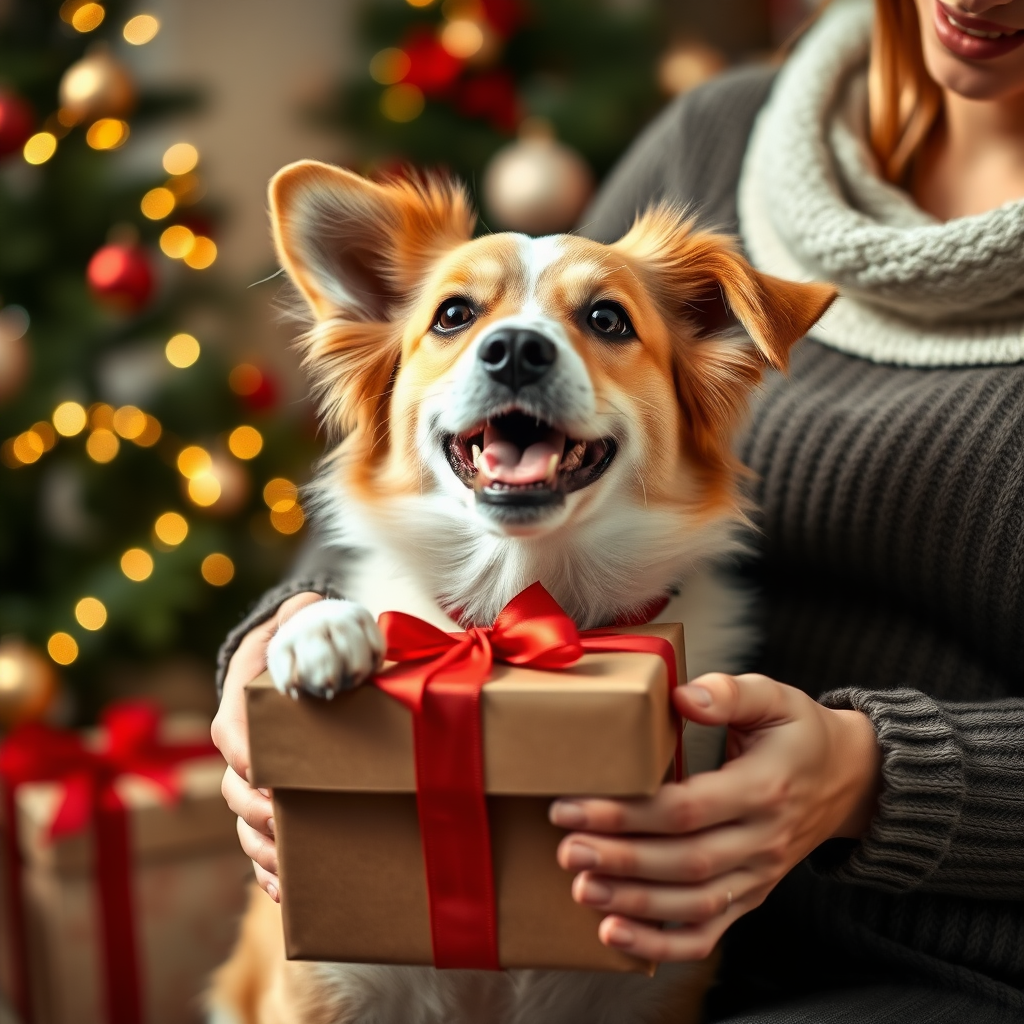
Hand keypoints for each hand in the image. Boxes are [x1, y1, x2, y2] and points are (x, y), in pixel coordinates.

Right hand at [211, 591, 323, 901]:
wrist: (289, 665)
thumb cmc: (296, 641)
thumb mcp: (299, 620)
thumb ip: (304, 614)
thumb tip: (310, 603)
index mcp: (241, 704)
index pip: (233, 735)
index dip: (248, 759)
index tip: (268, 776)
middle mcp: (239, 747)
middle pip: (237, 789)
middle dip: (260, 812)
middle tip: (289, 825)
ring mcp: (251, 780)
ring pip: (244, 823)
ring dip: (264, 849)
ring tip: (291, 870)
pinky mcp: (268, 802)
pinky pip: (258, 844)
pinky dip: (268, 869)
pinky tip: (288, 890)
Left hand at [549, 672, 881, 962]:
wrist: (849, 781)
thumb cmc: (798, 733)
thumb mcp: (774, 697)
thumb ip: (729, 692)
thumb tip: (682, 698)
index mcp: (764, 787)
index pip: (689, 809)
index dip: (629, 813)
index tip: (573, 805)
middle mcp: (763, 840)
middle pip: (685, 862)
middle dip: (621, 860)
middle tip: (566, 849)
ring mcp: (759, 876)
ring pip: (693, 905)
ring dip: (634, 904)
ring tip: (582, 889)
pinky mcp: (751, 897)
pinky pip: (709, 934)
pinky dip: (662, 945)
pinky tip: (616, 936)